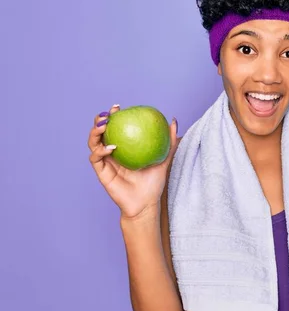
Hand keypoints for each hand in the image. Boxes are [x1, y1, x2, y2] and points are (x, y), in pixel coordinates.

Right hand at [87, 104, 178, 219]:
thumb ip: (169, 140)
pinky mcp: (101, 172)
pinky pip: (96, 159)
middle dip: (99, 120)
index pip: (115, 127)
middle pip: (99, 132)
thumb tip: (174, 120)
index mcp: (123, 147)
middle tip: (108, 114)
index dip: (113, 115)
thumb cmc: (154, 182)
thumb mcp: (164, 158)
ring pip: (93, 143)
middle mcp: (111, 153)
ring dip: (95, 132)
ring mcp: (105, 162)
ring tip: (104, 125)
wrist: (146, 203)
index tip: (118, 107)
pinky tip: (111, 147)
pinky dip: (100, 151)